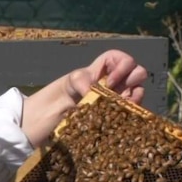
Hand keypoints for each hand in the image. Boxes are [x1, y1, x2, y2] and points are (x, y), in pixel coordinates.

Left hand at [21, 50, 147, 146]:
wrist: (44, 123)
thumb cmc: (54, 99)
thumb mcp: (68, 84)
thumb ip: (83, 81)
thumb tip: (98, 91)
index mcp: (99, 71)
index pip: (119, 58)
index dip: (122, 63)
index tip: (110, 78)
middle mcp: (110, 85)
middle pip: (136, 73)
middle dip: (133, 77)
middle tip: (119, 90)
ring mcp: (114, 101)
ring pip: (137, 92)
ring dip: (136, 94)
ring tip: (125, 103)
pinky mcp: (114, 118)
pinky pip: (132, 112)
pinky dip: (133, 111)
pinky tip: (126, 113)